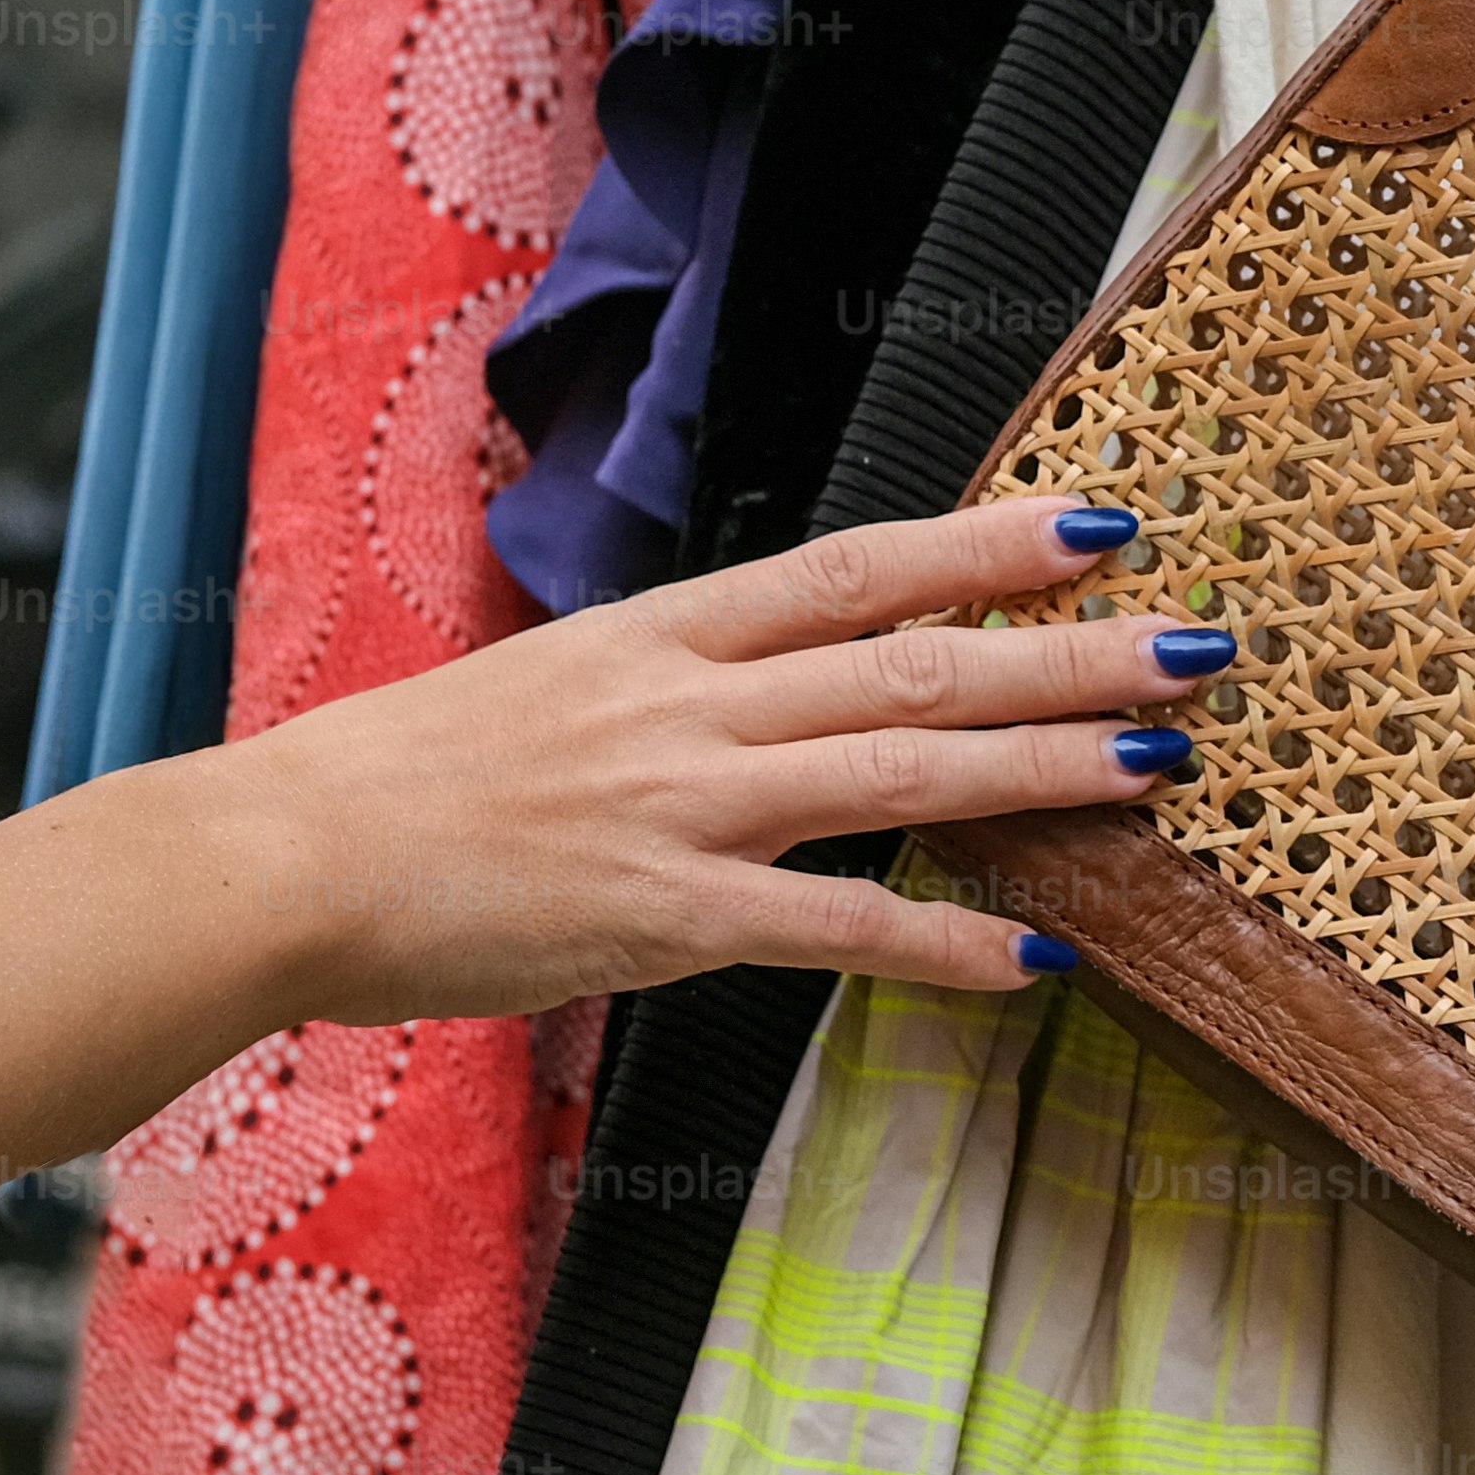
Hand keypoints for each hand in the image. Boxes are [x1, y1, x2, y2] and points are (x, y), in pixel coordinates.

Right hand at [212, 495, 1212, 1020]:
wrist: (278, 859)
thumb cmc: (398, 783)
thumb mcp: (547, 689)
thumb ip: (667, 688)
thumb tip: (764, 690)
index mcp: (661, 636)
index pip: (857, 569)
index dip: (985, 541)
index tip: (1094, 519)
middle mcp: (689, 705)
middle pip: (915, 663)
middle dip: (1067, 650)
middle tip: (1196, 639)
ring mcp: (680, 809)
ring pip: (901, 774)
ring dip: (1044, 768)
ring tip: (1161, 761)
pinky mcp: (660, 918)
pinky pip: (832, 932)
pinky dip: (941, 946)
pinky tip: (1035, 955)